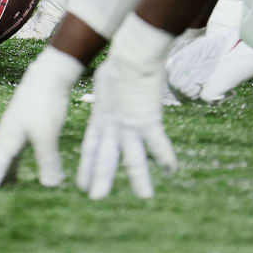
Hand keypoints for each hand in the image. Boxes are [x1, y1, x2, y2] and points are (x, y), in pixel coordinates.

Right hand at [0, 46, 81, 188]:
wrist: (48, 76)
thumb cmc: (45, 103)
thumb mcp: (48, 134)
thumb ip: (48, 160)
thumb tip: (51, 187)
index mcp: (7, 139)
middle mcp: (5, 137)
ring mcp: (11, 132)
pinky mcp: (21, 129)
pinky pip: (9, 154)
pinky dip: (7, 168)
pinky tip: (14, 175)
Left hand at [78, 19, 176, 198]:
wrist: (131, 54)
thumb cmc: (120, 62)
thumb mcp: (108, 82)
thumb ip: (109, 94)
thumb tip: (111, 89)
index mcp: (102, 117)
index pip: (91, 147)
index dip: (87, 166)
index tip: (81, 184)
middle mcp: (114, 125)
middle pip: (106, 157)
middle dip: (101, 178)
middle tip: (94, 198)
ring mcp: (131, 124)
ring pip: (133, 157)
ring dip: (138, 178)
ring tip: (144, 197)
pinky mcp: (148, 119)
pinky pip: (158, 143)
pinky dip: (166, 156)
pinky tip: (171, 170)